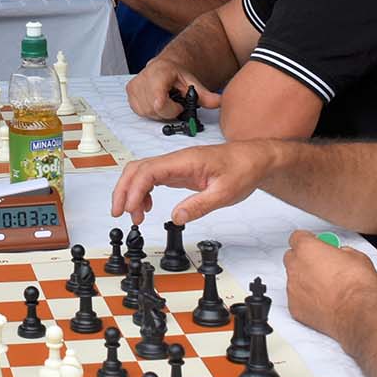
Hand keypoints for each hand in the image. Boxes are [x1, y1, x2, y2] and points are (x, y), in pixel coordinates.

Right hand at [108, 140, 276, 224]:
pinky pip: (153, 178)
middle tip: (119, 213)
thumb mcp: (225, 193)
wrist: (256, 159)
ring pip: (142, 173)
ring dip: (132, 192)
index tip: (128, 209)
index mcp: (185, 160)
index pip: (148, 171)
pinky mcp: (180, 171)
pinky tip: (147, 207)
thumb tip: (176, 218)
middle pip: (137, 169)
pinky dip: (144, 192)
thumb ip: (199, 206)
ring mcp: (177, 164)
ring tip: (134, 215)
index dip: (134, 190)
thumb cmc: (244, 169)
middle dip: (123, 190)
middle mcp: (177, 160)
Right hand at [127, 59, 221, 119]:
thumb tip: (220, 102)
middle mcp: (144, 76)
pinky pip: (139, 111)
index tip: (178, 106)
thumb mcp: (193, 83)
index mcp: (160, 71)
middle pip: (155, 109)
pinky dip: (150, 110)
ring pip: (147, 112)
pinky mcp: (129, 91)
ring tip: (166, 100)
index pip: (158, 100)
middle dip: (168, 111)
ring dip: (159, 112)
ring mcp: (134, 84)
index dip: (168, 108)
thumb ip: (205, 95)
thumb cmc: (178, 75)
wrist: (166, 65)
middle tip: (175, 102)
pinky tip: (156, 101)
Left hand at [283, 230, 376, 339]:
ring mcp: (292, 288)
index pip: (297, 237)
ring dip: (305, 281)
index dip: (308, 240)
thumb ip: (342, 251)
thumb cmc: (357, 285)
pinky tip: (322, 302)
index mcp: (307, 248)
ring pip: (294, 279)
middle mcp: (295, 266)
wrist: (357, 312)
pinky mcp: (294, 307)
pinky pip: (296, 299)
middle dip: (304, 260)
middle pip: (292, 257)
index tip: (315, 244)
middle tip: (321, 266)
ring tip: (326, 288)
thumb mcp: (356, 256)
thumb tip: (341, 254)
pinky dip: (306, 300)